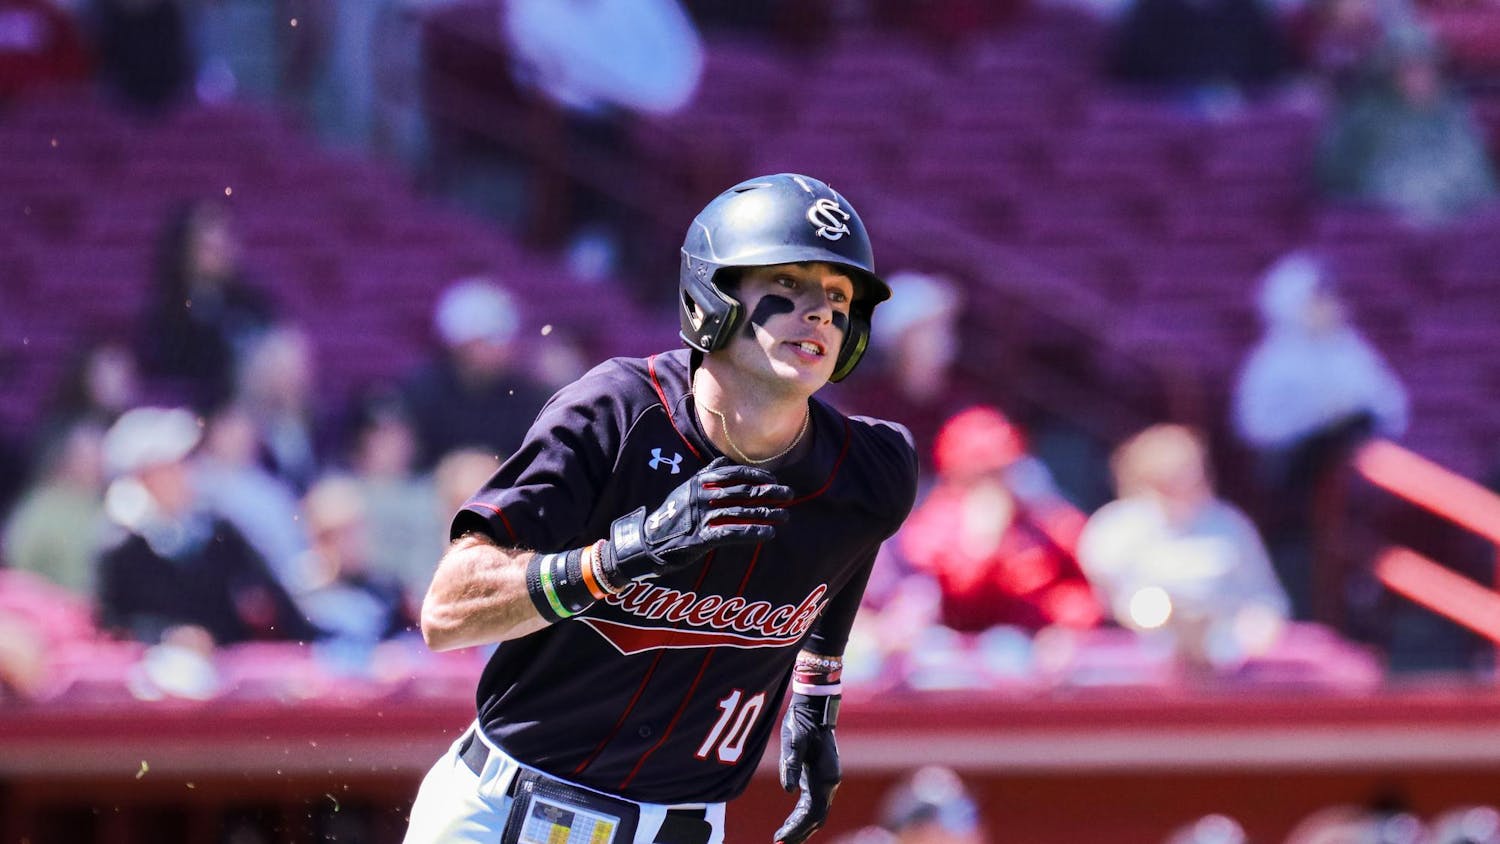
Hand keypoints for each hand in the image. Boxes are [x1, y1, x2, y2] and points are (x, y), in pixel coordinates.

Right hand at [602, 456, 791, 583]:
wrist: (649, 541)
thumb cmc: (672, 515)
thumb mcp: (686, 488)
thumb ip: (707, 475)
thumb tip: (727, 460)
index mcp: (699, 481)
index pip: (734, 473)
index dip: (757, 475)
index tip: (774, 479)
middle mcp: (701, 496)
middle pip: (742, 491)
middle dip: (769, 492)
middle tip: (789, 494)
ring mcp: (701, 516)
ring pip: (741, 512)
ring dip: (766, 514)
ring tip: (785, 516)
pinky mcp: (701, 538)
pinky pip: (732, 533)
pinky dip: (753, 533)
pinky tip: (768, 534)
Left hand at [775, 692, 840, 843]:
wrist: (815, 709)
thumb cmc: (803, 723)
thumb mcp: (794, 741)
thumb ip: (791, 765)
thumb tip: (787, 789)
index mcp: (825, 777)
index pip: (812, 812)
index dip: (797, 828)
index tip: (780, 838)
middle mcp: (829, 783)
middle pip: (816, 818)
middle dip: (799, 833)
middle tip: (779, 843)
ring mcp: (826, 781)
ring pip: (816, 813)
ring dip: (801, 827)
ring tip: (783, 838)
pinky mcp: (819, 778)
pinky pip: (813, 804)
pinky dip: (802, 816)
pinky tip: (790, 822)